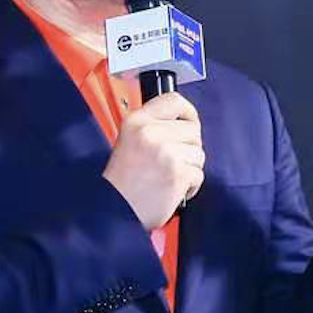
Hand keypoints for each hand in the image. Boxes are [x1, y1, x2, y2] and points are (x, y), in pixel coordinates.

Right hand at [101, 92, 204, 231]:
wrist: (113, 212)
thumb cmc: (122, 183)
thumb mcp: (129, 141)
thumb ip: (154, 127)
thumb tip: (185, 122)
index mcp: (137, 121)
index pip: (174, 100)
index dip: (187, 112)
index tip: (188, 123)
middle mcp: (151, 133)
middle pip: (193, 130)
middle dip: (189, 147)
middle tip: (173, 161)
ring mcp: (166, 153)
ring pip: (198, 153)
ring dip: (189, 168)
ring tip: (168, 177)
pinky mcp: (177, 174)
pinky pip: (199, 174)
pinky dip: (190, 186)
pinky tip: (172, 190)